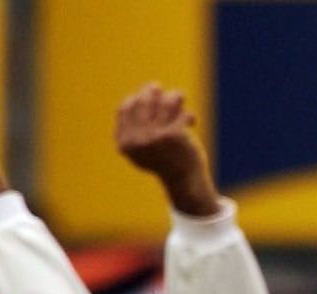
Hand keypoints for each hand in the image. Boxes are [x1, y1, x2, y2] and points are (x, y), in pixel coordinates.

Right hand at [115, 84, 219, 215]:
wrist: (183, 183)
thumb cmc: (164, 163)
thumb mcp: (143, 147)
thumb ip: (134, 128)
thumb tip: (136, 97)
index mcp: (124, 142)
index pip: (124, 109)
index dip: (134, 99)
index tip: (142, 94)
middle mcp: (136, 139)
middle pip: (142, 103)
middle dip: (150, 92)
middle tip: (156, 87)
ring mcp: (153, 136)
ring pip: (162, 105)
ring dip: (172, 98)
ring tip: (179, 96)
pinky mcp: (172, 135)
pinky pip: (179, 114)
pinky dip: (187, 115)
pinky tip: (192, 119)